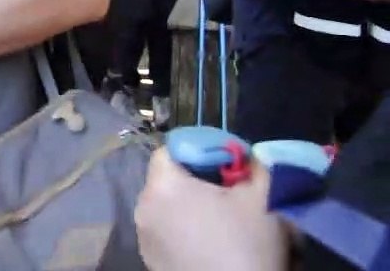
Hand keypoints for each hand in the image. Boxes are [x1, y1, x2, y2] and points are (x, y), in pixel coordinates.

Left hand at [135, 147, 288, 270]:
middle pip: (168, 180)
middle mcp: (143, 208)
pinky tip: (213, 246)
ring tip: (224, 223)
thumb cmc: (248, 245)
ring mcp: (144, 238)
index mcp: (163, 185)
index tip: (228, 165)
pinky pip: (166, 234)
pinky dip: (185, 233)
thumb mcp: (266, 197)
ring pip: (167, 209)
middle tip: (231, 194)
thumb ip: (257, 166)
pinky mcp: (151, 263)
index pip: (170, 150)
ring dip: (191, 209)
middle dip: (197, 182)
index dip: (200, 151)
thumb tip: (251, 157)